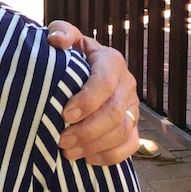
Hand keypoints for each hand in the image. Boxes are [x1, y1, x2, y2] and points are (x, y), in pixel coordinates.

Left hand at [46, 20, 139, 165]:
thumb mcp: (65, 36)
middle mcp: (127, 83)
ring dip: (94, 145)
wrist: (80, 68)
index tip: (65, 114)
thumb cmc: (69, 53)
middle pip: (114, 112)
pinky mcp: (133, 125)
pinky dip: (110, 156)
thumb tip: (57, 40)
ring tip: (67, 152)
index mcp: (111, 60)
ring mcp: (133, 106)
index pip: (105, 82)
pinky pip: (130, 145)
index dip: (88, 100)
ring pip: (122, 131)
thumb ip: (61, 32)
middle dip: (87, 129)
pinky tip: (87, 159)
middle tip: (61, 140)